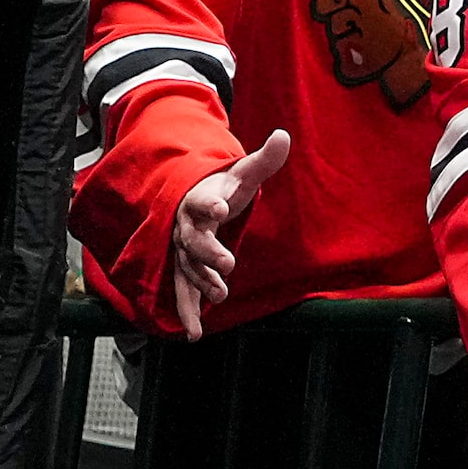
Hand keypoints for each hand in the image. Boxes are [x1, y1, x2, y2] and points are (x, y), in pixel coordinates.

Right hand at [170, 129, 289, 339]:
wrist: (194, 199)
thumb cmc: (223, 187)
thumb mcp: (244, 173)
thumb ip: (264, 159)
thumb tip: (284, 135)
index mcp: (200, 199)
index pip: (203, 201)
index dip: (211, 203)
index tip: (222, 205)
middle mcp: (187, 226)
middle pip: (193, 240)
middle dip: (208, 252)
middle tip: (227, 263)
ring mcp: (184, 249)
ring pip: (188, 267)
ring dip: (201, 282)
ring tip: (220, 295)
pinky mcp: (185, 268)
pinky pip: (183, 291)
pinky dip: (187, 311)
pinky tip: (193, 333)